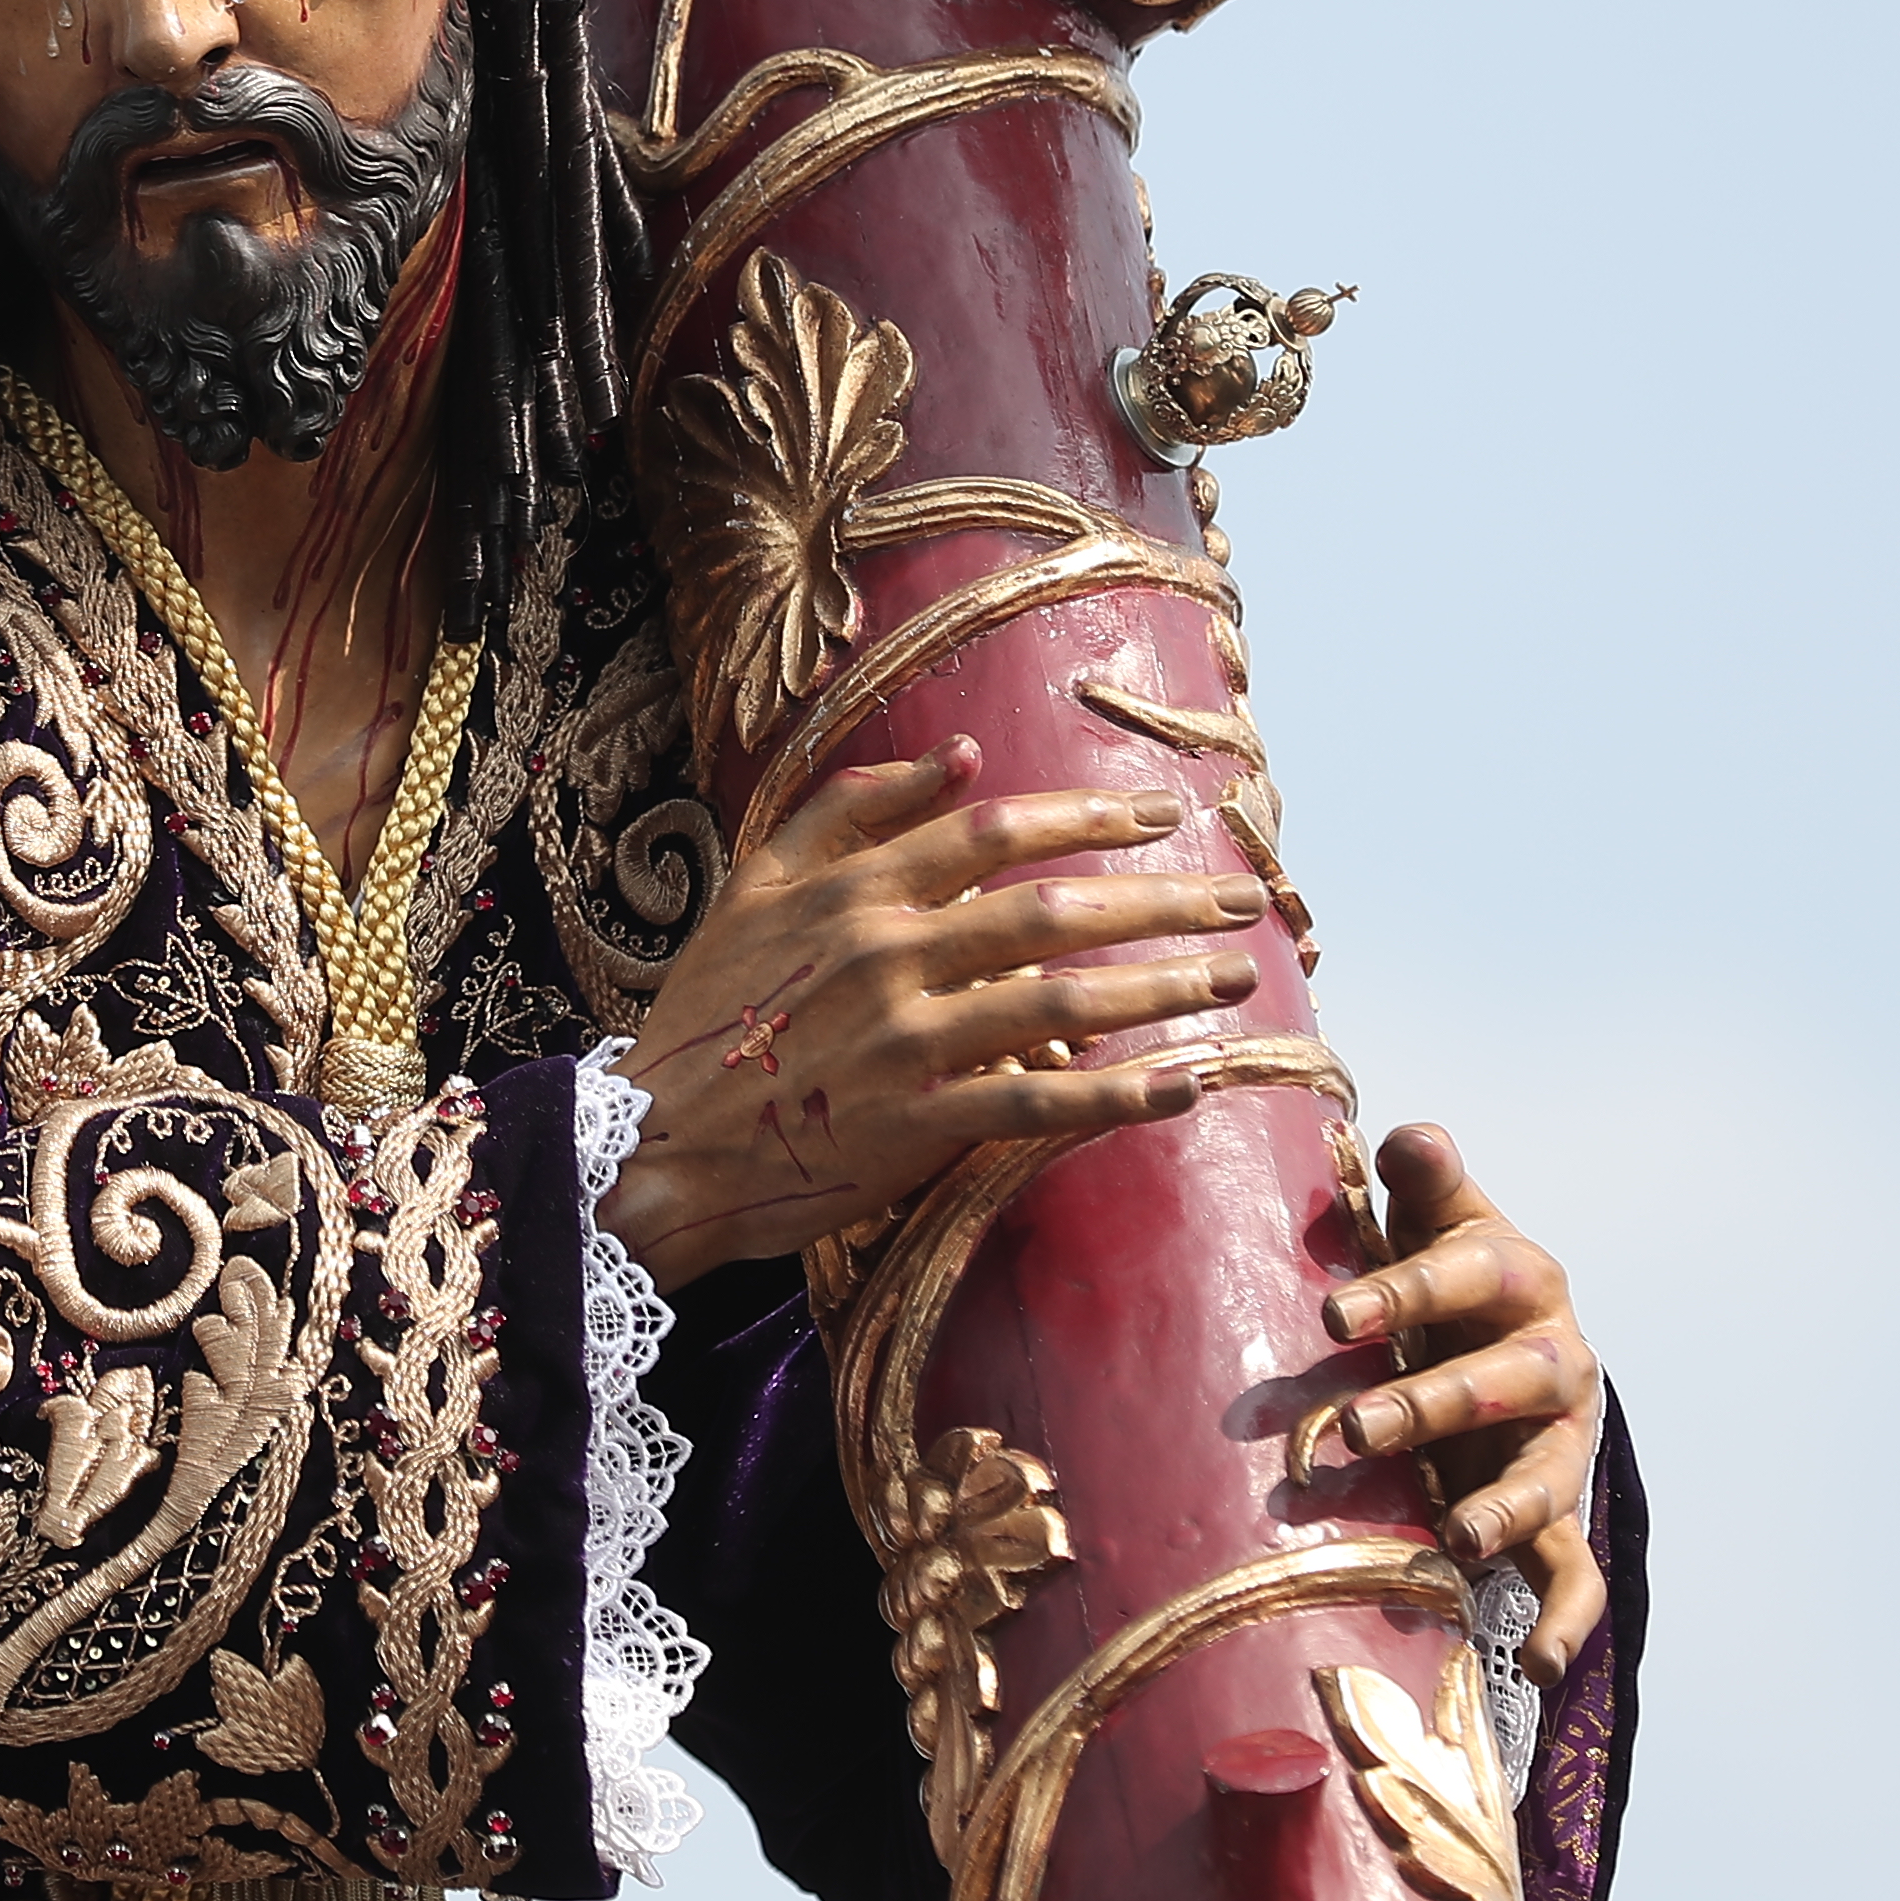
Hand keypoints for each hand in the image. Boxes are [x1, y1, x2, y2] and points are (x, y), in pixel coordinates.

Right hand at [594, 737, 1273, 1292]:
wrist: (654, 1144)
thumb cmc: (709, 1013)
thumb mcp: (756, 883)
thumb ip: (851, 806)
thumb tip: (962, 756)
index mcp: (851, 891)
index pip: (992, 833)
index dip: (1088, 817)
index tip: (1166, 813)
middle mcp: (885, 956)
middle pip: (1049, 911)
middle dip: (1160, 899)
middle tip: (1245, 895)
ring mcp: (904, 1043)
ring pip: (1059, 1001)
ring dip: (1161, 986)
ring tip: (1235, 978)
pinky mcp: (915, 1126)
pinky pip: (1037, 1102)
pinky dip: (1118, 1092)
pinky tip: (1184, 1081)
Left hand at [1309, 1124, 1605, 1680]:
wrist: (1514, 1332)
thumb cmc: (1453, 1271)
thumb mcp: (1442, 1216)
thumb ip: (1426, 1180)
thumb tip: (1411, 1134)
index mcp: (1523, 1278)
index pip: (1462, 1277)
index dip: (1404, 1291)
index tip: (1334, 1315)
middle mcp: (1556, 1362)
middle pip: (1500, 1383)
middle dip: (1431, 1405)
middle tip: (1355, 1429)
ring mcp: (1561, 1443)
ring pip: (1544, 1478)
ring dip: (1503, 1510)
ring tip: (1459, 1541)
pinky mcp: (1556, 1508)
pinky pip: (1574, 1570)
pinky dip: (1568, 1618)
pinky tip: (1547, 1667)